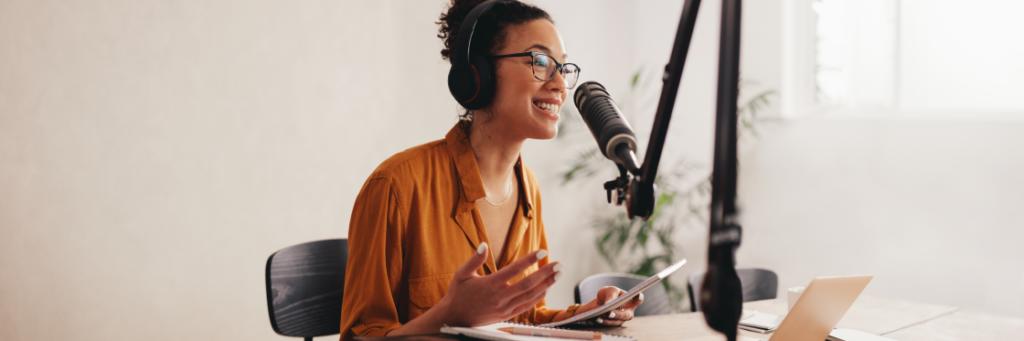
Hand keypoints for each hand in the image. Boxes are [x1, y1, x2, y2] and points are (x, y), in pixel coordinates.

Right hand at [436, 242, 562, 326]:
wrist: (454, 318)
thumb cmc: (458, 294)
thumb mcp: (461, 274)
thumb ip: (474, 259)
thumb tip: (484, 244)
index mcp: (489, 284)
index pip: (514, 270)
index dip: (529, 260)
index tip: (542, 252)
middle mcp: (499, 297)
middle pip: (528, 284)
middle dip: (546, 273)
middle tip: (559, 264)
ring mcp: (504, 308)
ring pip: (530, 296)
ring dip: (547, 285)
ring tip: (558, 275)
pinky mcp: (506, 315)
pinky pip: (526, 306)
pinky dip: (538, 297)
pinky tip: (547, 288)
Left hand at [576, 286, 642, 326]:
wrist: (598, 303)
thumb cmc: (608, 294)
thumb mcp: (610, 290)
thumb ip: (611, 296)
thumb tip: (609, 304)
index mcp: (630, 300)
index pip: (638, 300)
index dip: (639, 298)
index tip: (638, 295)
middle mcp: (628, 311)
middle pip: (626, 315)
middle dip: (617, 314)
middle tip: (608, 312)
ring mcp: (622, 319)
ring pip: (617, 321)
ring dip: (607, 320)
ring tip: (598, 316)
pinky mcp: (614, 324)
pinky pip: (609, 325)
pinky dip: (602, 322)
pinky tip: (595, 319)